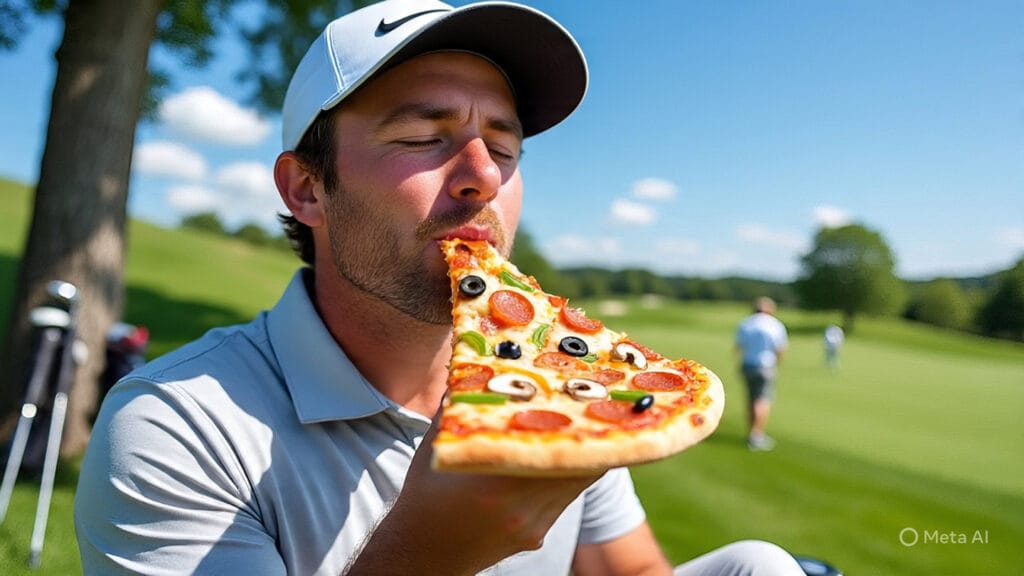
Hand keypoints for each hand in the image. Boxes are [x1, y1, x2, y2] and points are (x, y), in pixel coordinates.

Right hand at [343, 410, 601, 574]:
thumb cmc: (424, 495)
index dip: (581, 426)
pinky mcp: (536, 536)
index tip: (590, 399)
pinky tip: (563, 454)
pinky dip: (567, 474)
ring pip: (576, 484)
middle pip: (578, 467)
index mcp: (496, 485)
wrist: (422, 554)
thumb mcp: (436, 444)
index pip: (556, 452)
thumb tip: (477, 364)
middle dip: (592, 437)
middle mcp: (522, 509)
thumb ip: (459, 405)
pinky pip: (563, 498)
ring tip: (590, 425)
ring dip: (583, 455)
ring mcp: (533, 526)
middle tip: (600, 406)